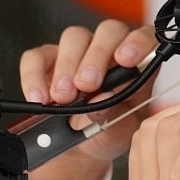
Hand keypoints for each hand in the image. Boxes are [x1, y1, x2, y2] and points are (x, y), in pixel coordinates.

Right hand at [19, 19, 156, 179]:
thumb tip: (102, 98)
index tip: (126, 59)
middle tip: (87, 84)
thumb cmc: (107, 133)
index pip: (145, 38)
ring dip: (67, 65)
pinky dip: (35, 76)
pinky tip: (40, 98)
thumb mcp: (118, 132)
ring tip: (62, 97)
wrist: (78, 148)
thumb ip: (114, 115)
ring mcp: (77, 53)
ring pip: (73, 37)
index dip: (138, 42)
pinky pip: (36, 56)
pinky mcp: (47, 62)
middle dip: (97, 55)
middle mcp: (109, 51)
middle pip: (108, 31)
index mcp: (136, 66)